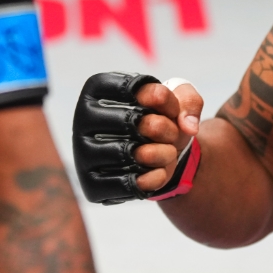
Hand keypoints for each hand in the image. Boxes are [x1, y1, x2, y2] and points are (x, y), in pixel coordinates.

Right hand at [73, 73, 203, 204]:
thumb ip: (190, 101)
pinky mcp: (92, 186)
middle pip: (129, 120)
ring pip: (129, 154)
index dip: (159, 96)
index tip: (167, 104)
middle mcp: (82, 120)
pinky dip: (154, 178)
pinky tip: (159, 172)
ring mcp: (83, 154)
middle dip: (162, 127)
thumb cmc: (164, 117)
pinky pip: (129, 184)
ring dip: (161, 154)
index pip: (128, 87)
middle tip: (172, 133)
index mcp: (95, 91)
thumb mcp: (181, 98)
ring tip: (169, 152)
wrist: (159, 152)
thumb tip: (188, 126)